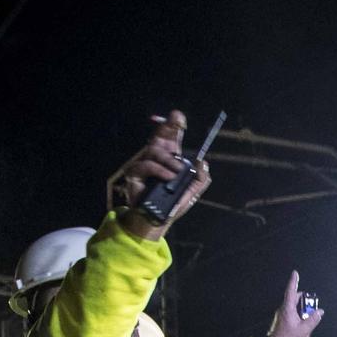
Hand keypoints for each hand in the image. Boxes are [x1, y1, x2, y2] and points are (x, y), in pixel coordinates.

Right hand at [115, 111, 211, 238]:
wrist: (159, 219)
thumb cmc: (173, 204)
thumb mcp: (193, 191)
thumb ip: (201, 178)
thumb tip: (202, 161)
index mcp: (169, 159)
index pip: (170, 138)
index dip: (173, 126)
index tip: (179, 118)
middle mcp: (154, 158)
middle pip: (159, 137)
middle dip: (168, 126)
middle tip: (177, 120)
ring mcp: (143, 164)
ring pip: (155, 151)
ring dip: (169, 161)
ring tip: (177, 172)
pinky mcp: (134, 173)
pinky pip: (147, 166)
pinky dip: (160, 171)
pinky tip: (169, 178)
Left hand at [267, 270, 322, 336]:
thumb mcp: (304, 330)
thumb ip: (313, 320)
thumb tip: (320, 311)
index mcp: (288, 309)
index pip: (291, 292)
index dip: (294, 282)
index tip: (295, 273)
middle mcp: (284, 308)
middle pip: (294, 298)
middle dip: (303, 298)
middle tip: (312, 304)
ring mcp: (282, 313)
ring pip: (293, 305)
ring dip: (302, 307)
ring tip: (308, 316)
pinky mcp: (282, 318)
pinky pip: (292, 311)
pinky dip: (299, 312)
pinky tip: (303, 321)